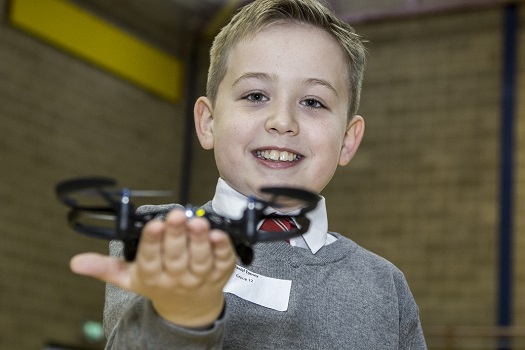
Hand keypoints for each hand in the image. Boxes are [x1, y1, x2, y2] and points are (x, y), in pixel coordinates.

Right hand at [70, 209, 236, 327]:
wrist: (188, 309)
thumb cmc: (158, 285)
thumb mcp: (128, 278)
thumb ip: (104, 268)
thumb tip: (76, 262)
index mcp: (152, 277)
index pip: (150, 259)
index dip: (152, 242)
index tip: (154, 225)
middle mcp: (176, 278)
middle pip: (176, 256)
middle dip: (176, 235)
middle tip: (176, 215)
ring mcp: (200, 277)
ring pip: (200, 259)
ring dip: (200, 240)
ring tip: (198, 222)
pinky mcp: (220, 273)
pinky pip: (223, 261)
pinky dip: (223, 248)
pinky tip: (220, 233)